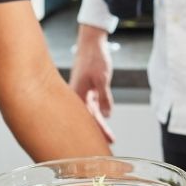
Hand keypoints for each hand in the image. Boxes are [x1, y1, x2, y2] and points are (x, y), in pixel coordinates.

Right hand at [69, 25, 115, 143]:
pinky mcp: (86, 86)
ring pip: (90, 112)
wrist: (91, 40)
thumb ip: (104, 97)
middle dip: (98, 131)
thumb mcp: (102, 78)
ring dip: (99, 122)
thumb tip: (107, 115)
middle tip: (108, 145)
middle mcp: (77, 95)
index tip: (106, 142)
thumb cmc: (94, 57)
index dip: (99, 130)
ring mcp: (81, 91)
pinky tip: (104, 117)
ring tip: (108, 136)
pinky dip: (98, 111)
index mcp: (77, 94)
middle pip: (88, 118)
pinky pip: (91, 103)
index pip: (89, 118)